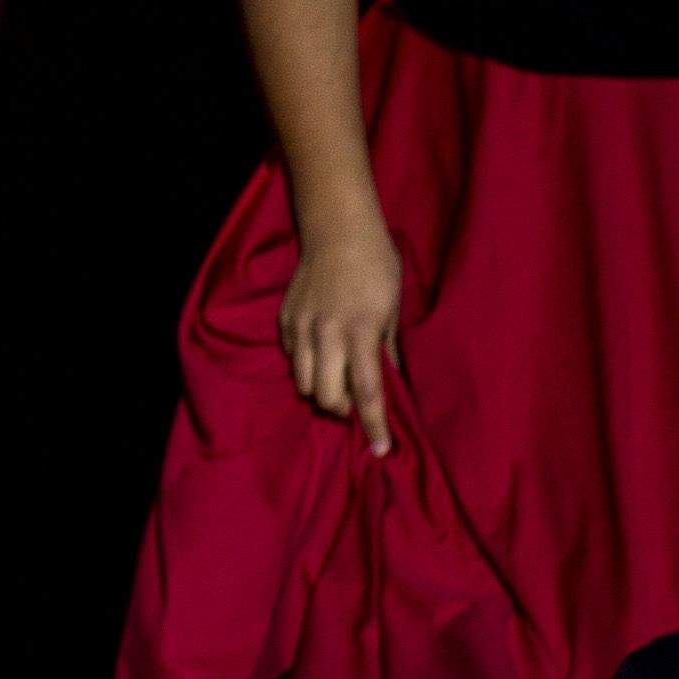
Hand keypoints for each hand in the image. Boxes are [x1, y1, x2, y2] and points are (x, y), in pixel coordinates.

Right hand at [280, 215, 403, 458]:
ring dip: (321, 391)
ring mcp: (302, 327)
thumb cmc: (376, 266)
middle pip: (327, 397)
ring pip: (304, 383)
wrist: (337, 229)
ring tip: (335, 381)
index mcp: (361, 331)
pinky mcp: (285, 320)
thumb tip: (391, 383)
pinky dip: (307, 367)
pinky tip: (320, 354)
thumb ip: (387, 349)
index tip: (381, 449)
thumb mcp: (392, 308)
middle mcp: (328, 333)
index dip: (375, 425)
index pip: (368, 392)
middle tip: (354, 404)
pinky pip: (293, 360)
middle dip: (342, 410)